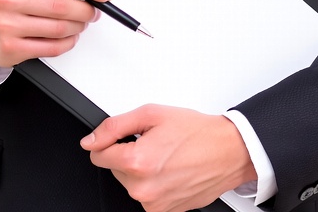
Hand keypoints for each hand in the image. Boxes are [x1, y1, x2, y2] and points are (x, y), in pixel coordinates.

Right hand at [0, 0, 111, 72]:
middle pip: (62, 5)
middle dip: (86, 9)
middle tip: (93, 10)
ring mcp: (8, 25)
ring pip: (59, 28)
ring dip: (78, 26)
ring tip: (79, 23)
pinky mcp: (11, 48)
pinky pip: (51, 48)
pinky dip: (67, 43)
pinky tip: (67, 36)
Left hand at [80, 105, 256, 211]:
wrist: (227, 152)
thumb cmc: (195, 132)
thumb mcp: (151, 114)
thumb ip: (114, 126)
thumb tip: (91, 140)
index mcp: (137, 162)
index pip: (97, 155)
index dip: (108, 141)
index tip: (124, 137)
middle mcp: (143, 189)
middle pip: (114, 168)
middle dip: (127, 153)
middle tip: (153, 142)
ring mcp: (154, 204)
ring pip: (130, 182)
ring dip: (140, 169)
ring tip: (164, 155)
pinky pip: (146, 194)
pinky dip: (153, 182)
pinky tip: (170, 169)